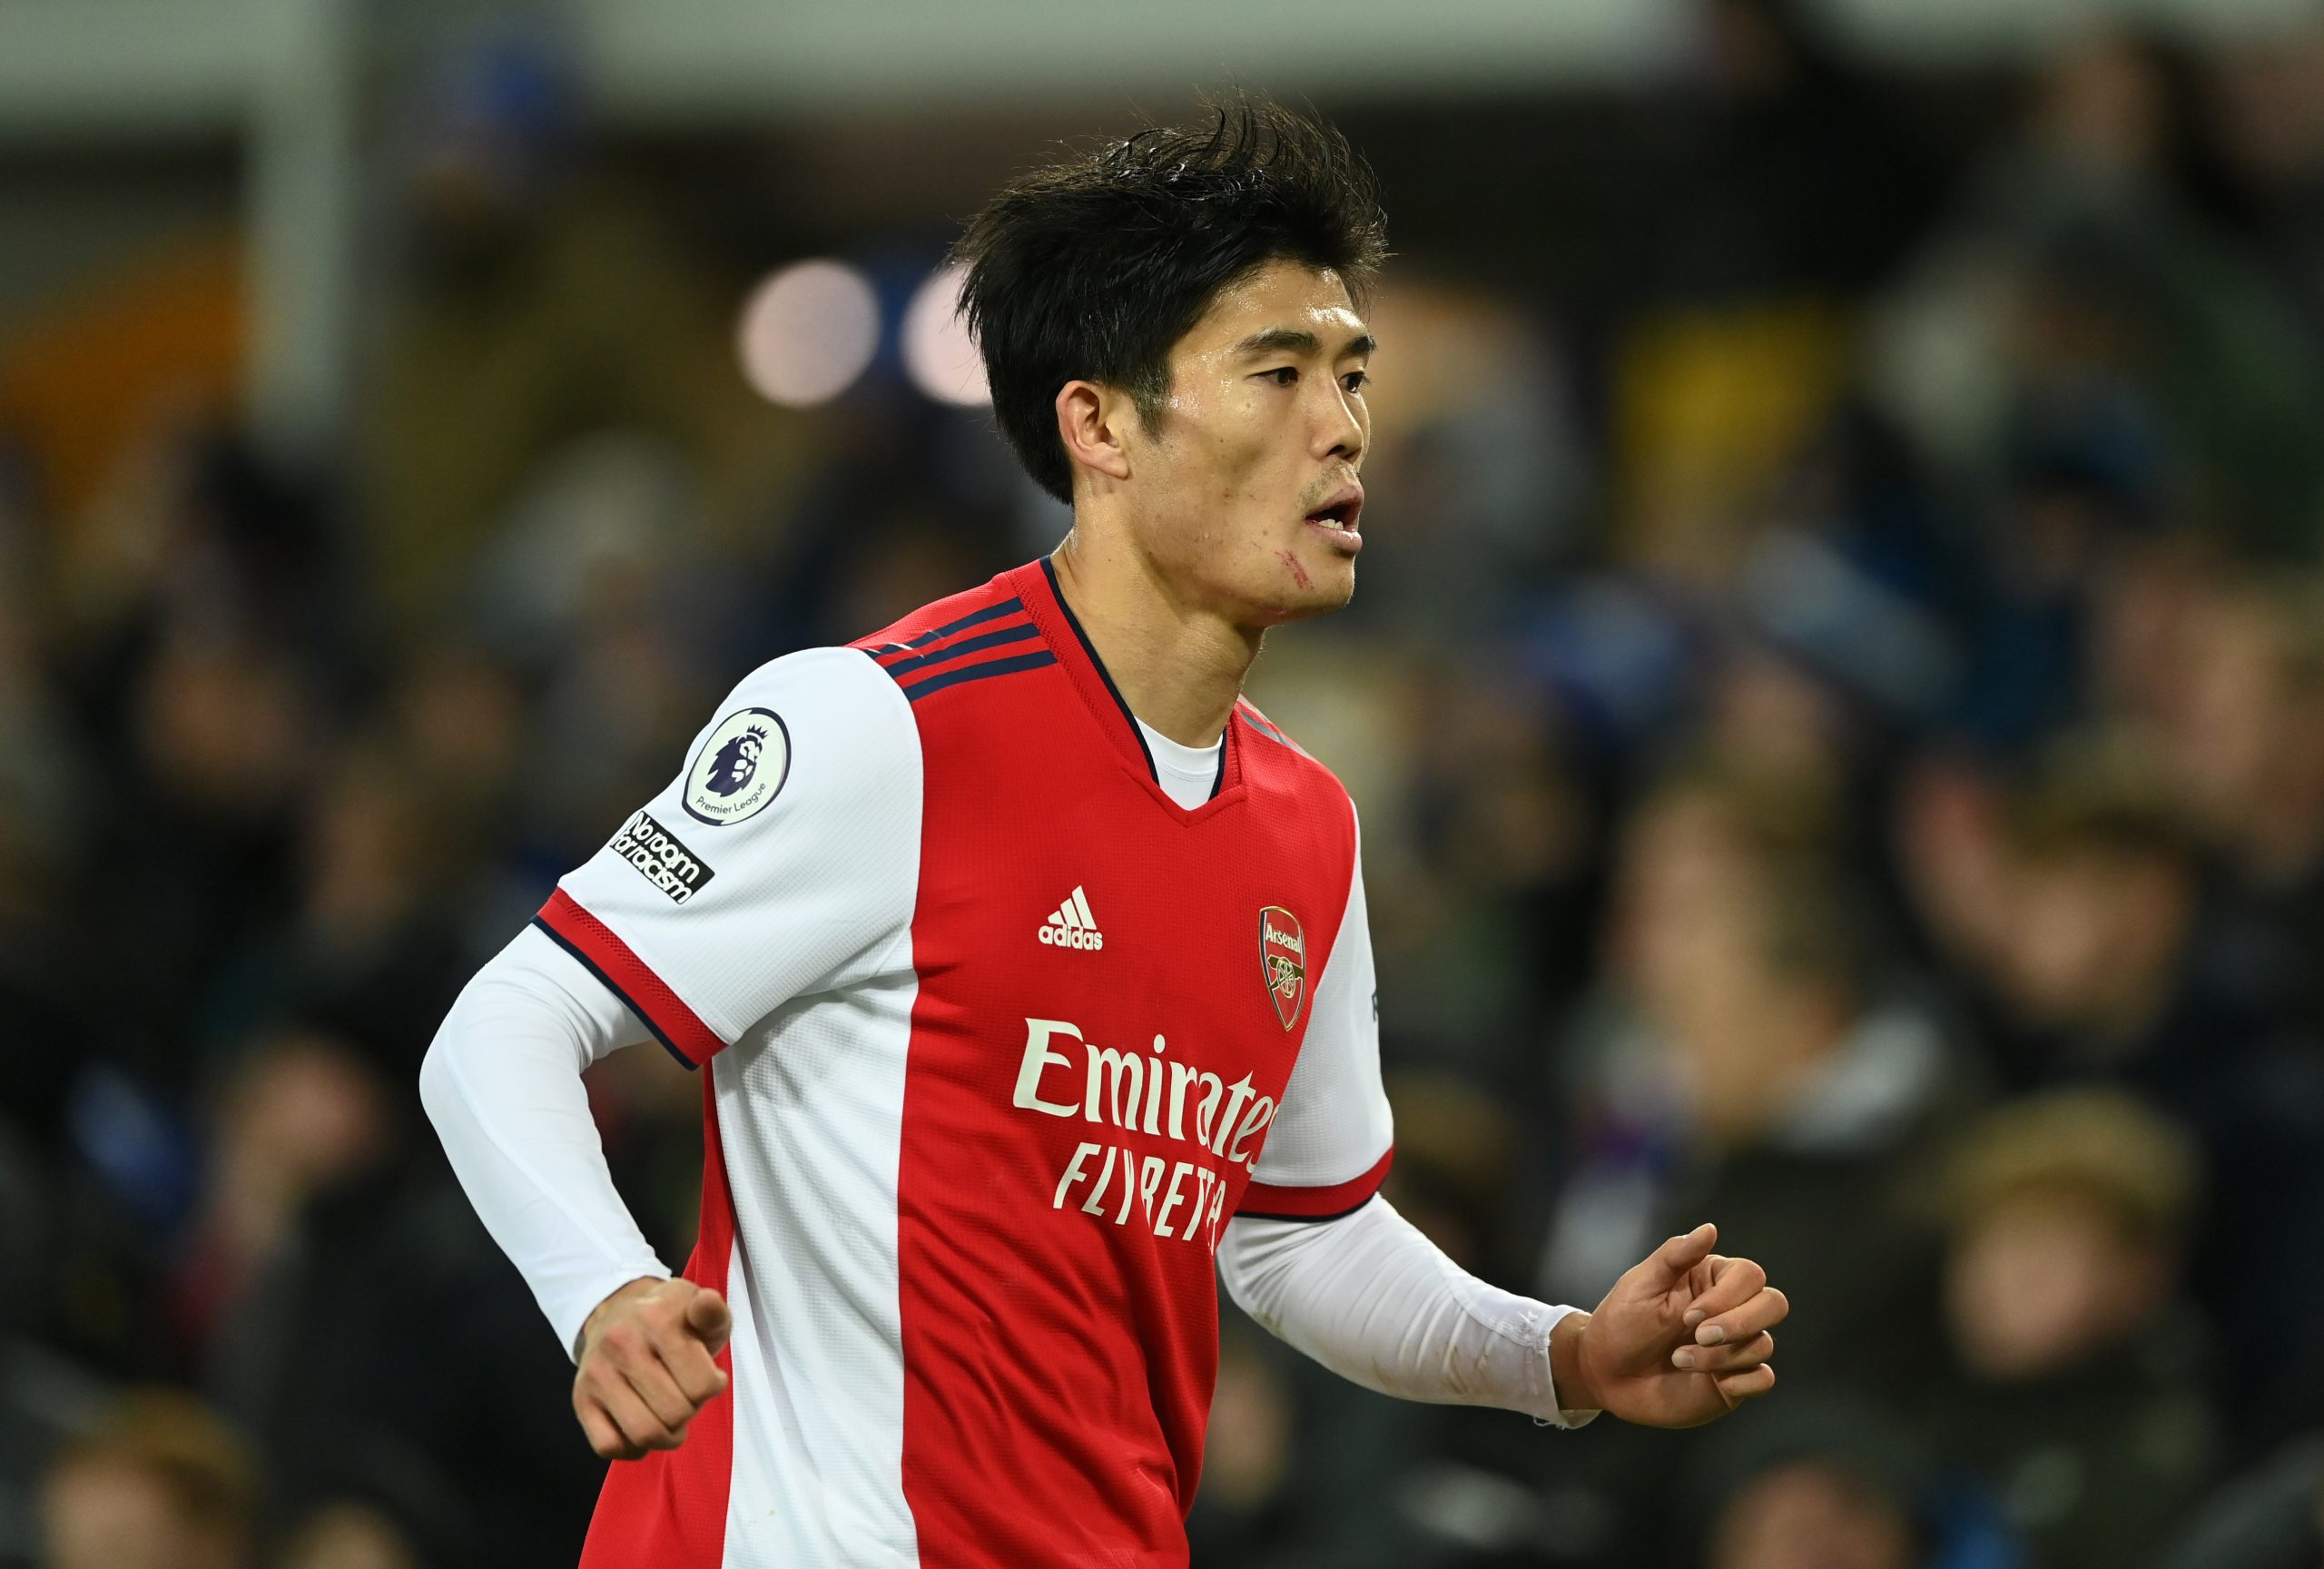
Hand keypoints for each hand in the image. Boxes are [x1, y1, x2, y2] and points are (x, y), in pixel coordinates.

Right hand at [573, 1277, 732, 1459]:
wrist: (618, 1314)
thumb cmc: (672, 1320)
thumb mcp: (700, 1309)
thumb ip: (713, 1312)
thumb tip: (706, 1303)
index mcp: (656, 1319)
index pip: (703, 1385)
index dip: (713, 1386)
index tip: (707, 1376)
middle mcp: (620, 1344)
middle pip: (675, 1413)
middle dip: (691, 1410)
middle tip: (686, 1395)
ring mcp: (596, 1374)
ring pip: (644, 1434)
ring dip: (667, 1436)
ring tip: (671, 1417)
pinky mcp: (580, 1400)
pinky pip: (609, 1447)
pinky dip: (633, 1448)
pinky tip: (643, 1426)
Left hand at [1547, 1223, 1785, 1428]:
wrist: (1606, 1374)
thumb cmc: (1622, 1322)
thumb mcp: (1642, 1284)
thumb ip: (1676, 1254)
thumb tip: (1710, 1228)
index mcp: (1712, 1280)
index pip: (1750, 1276)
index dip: (1726, 1296)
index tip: (1687, 1315)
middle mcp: (1731, 1310)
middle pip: (1773, 1305)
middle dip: (1740, 1323)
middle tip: (1698, 1336)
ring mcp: (1736, 1347)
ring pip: (1763, 1344)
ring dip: (1721, 1357)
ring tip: (1678, 1360)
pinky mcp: (1734, 1381)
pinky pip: (1764, 1378)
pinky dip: (1741, 1381)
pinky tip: (1710, 1382)